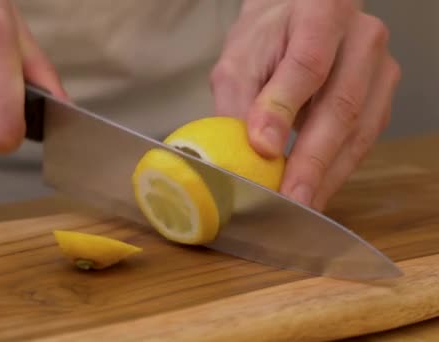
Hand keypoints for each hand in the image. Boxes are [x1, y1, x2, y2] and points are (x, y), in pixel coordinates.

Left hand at [211, 0, 400, 210]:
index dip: (284, 110)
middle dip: (312, 159)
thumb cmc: (267, 39)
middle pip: (341, 104)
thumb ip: (240, 100)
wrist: (298, 21)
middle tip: (290, 198)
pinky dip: (338, 170)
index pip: (307, 64)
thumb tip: (249, 152)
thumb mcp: (240, 59)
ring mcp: (379, 68)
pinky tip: (317, 190)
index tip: (263, 148)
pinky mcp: (382, 96)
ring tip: (302, 205)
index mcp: (321, 14)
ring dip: (328, 173)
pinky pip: (364, 140)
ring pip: (360, 129)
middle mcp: (361, 38)